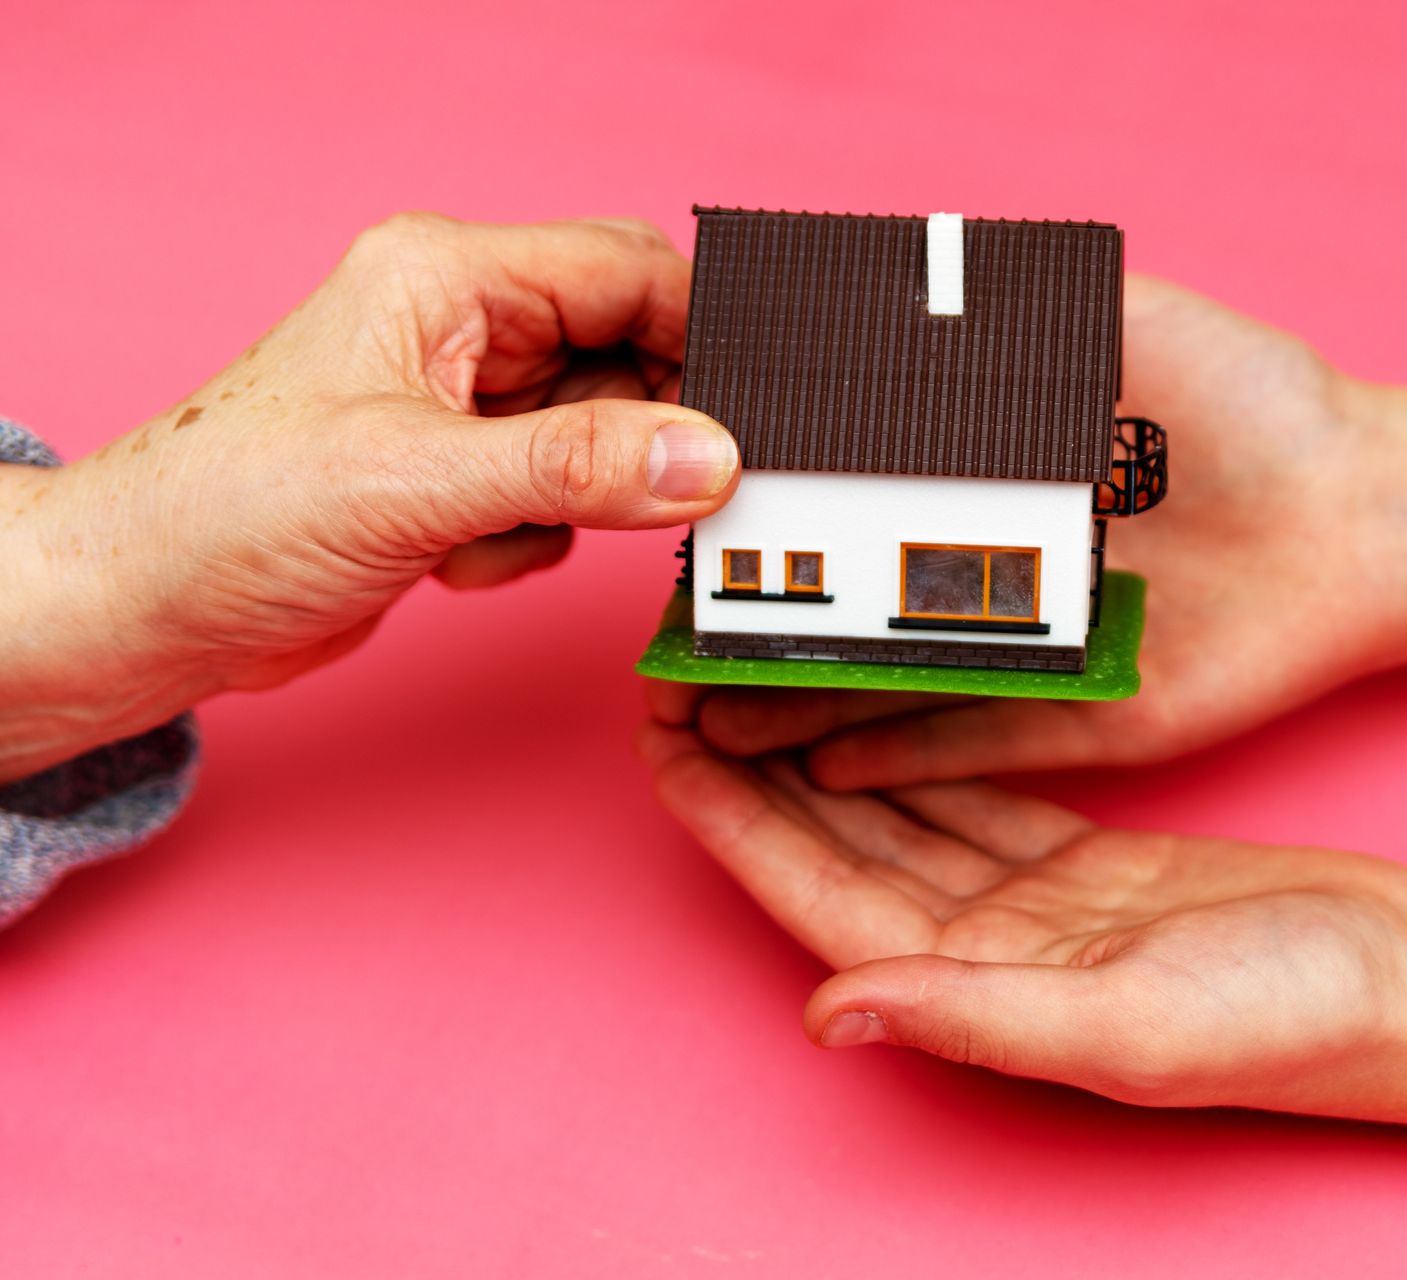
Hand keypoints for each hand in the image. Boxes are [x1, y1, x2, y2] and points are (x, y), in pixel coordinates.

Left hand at [1, 214, 739, 779]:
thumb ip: (574, 467)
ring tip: (488, 532)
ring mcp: (464, 405)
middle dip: (642, 433)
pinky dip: (532, 540)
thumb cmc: (228, 512)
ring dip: (574, 502)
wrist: (144, 611)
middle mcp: (464, 328)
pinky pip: (563, 497)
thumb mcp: (416, 484)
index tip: (758, 410)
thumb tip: (706, 456)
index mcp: (447, 277)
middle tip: (660, 494)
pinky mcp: (461, 475)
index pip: (626, 272)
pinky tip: (452, 560)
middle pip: (628, 356)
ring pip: (603, 437)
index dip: (703, 333)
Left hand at [644, 726, 1406, 1112]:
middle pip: (836, 840)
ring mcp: (1031, 906)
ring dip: (824, 736)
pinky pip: (974, 783)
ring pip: (896, 804)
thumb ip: (977, 1017)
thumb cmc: (1289, 1018)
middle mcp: (983, 951)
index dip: (730, 822)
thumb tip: (827, 1015)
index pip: (816, 893)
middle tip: (685, 672)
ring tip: (764, 656)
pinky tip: (888, 674)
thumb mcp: (1132, 1023)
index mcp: (974, 990)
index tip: (658, 742)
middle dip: (753, 762)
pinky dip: (924, 731)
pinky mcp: (1082, 862)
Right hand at [648, 276, 1406, 787]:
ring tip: (705, 723)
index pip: (853, 510)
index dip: (770, 525)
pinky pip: (979, 743)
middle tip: (664, 657)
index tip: (684, 532)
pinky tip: (809, 758)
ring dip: (801, 708)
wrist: (1369, 506)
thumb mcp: (1123, 320)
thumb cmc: (1249, 399)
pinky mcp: (1092, 721)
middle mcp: (1000, 575)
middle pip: (854, 614)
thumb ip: (1013, 305)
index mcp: (996, 482)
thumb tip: (881, 269)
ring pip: (898, 690)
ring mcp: (1040, 657)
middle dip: (759, 639)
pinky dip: (898, 751)